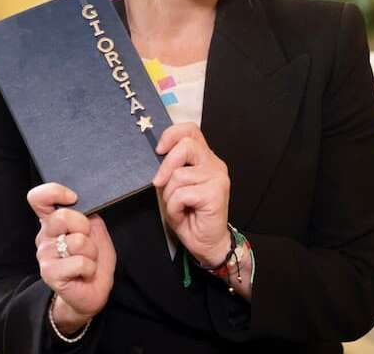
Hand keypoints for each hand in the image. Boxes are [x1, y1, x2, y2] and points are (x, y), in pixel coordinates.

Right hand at [27, 183, 115, 332]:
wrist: (92, 291)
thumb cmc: (93, 258)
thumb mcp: (95, 230)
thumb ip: (86, 215)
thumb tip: (78, 204)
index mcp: (53, 221)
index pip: (38, 198)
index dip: (54, 192)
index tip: (72, 197)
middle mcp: (44, 235)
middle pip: (63, 216)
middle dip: (85, 228)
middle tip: (87, 243)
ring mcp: (44, 254)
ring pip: (78, 241)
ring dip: (91, 253)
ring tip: (87, 261)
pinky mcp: (49, 273)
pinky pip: (80, 262)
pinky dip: (90, 268)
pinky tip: (83, 274)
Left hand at [152, 122, 231, 266]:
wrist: (206, 243)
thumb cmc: (189, 215)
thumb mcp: (173, 186)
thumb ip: (169, 168)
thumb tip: (156, 154)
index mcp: (204, 157)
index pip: (191, 130)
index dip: (172, 134)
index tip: (158, 149)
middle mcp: (214, 164)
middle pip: (186, 145)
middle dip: (166, 165)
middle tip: (158, 183)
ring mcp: (217, 178)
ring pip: (179, 174)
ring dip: (169, 195)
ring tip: (177, 207)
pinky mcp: (215, 193)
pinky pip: (182, 194)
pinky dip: (175, 207)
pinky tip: (182, 214)